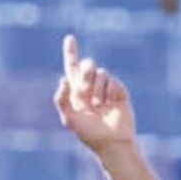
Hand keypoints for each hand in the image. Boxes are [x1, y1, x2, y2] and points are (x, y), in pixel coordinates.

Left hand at [54, 35, 135, 152]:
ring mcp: (106, 88)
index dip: (71, 53)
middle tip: (85, 92)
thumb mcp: (70, 119)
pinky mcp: (119, 90)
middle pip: (87, 65)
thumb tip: (62, 79)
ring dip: (96, 89)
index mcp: (76, 93)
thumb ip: (62, 99)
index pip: (72, 69)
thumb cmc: (89, 134)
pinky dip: (108, 92)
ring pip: (99, 72)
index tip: (69, 38)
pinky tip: (110, 105)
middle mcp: (91, 88)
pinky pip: (111, 81)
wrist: (112, 141)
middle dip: (85, 74)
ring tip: (98, 105)